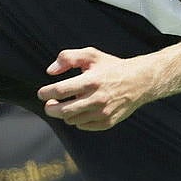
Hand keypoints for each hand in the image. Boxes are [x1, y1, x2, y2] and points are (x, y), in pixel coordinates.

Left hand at [37, 47, 151, 130]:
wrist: (138, 81)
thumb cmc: (111, 66)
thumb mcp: (91, 55)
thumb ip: (68, 58)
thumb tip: (50, 71)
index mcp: (91, 80)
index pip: (61, 90)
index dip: (47, 93)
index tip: (41, 93)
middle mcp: (97, 99)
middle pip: (64, 110)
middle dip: (50, 108)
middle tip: (48, 104)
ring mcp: (103, 113)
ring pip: (72, 120)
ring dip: (64, 114)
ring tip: (65, 105)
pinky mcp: (107, 123)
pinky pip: (83, 126)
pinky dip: (77, 120)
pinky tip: (80, 110)